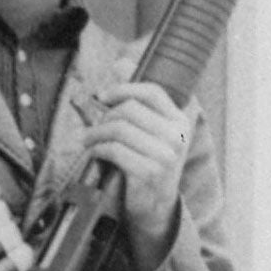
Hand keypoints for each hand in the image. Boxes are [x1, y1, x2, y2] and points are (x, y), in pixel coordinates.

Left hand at [84, 80, 188, 255]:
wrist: (155, 208)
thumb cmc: (147, 163)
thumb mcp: (148, 131)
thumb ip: (136, 99)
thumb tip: (121, 62)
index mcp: (181, 121)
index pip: (152, 91)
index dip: (124, 88)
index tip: (104, 95)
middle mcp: (178, 136)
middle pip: (129, 109)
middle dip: (105, 116)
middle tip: (95, 127)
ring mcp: (166, 154)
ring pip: (118, 128)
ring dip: (95, 133)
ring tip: (89, 140)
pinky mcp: (150, 172)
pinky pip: (113, 149)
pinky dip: (97, 149)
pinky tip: (94, 152)